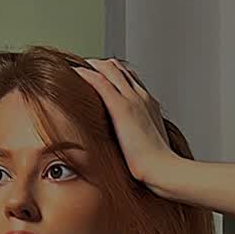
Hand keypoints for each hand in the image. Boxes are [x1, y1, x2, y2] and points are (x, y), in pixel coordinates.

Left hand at [67, 57, 176, 189]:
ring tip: (73, 67)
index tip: (97, 76)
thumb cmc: (155, 163)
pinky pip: (100, 81)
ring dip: (90, 65)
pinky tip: (72, 73)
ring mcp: (132, 99)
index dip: (112, 74)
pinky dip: (85, 73)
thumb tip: (127, 145)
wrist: (162, 167)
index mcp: (148, 104)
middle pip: (119, 68)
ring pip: (109, 68)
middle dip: (99, 65)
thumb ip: (137, 136)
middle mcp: (141, 96)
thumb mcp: (148, 143)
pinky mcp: (121, 107)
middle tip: (80, 69)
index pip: (129, 78)